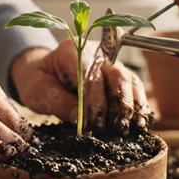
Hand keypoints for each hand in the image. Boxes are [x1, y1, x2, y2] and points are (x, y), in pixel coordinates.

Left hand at [11, 39, 154, 135]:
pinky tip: (141, 121)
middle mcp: (94, 51)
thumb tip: (81, 120)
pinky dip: (138, 102)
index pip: (89, 75)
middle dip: (120, 103)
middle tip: (119, 128)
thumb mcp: (38, 92)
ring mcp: (108, 60)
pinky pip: (132, 85)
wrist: (40, 71)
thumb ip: (59, 103)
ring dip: (134, 104)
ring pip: (128, 79)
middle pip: (115, 73)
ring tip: (136, 127)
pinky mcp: (116, 72)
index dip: (95, 101)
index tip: (97, 125)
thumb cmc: (38, 80)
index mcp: (71, 50)